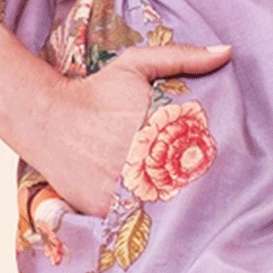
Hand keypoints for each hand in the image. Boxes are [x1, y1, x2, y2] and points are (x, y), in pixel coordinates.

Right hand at [31, 39, 232, 217]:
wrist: (46, 118)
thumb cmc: (97, 91)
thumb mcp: (137, 65)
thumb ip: (183, 58)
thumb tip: (227, 52)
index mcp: (156, 131)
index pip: (199, 158)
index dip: (211, 165)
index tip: (214, 166)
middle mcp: (137, 162)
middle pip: (183, 187)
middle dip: (193, 187)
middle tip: (198, 186)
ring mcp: (118, 189)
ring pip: (160, 208)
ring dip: (169, 206)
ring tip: (174, 199)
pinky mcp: (101, 209)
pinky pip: (131, 221)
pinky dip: (141, 218)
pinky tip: (147, 210)